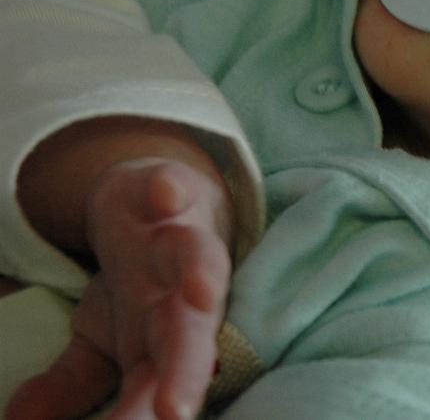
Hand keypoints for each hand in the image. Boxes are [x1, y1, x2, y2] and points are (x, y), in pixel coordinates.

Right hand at [6, 159, 231, 419]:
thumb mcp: (103, 339)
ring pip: (198, 258)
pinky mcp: (172, 189)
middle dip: (185, 371)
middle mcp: (185, 293)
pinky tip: (165, 195)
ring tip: (202, 294)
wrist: (170, 204)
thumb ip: (73, 385)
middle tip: (174, 411)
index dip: (147, 415)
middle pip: (190, 334)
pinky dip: (169, 190)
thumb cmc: (145, 285)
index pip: (160, 386)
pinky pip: (172, 187)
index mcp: (167, 339)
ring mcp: (183, 237)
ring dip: (201, 275)